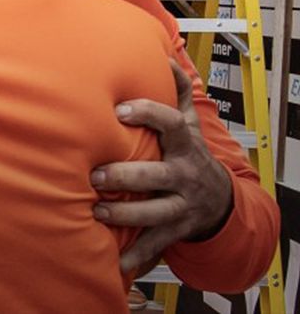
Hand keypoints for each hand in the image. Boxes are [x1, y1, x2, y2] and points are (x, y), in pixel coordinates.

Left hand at [90, 60, 233, 274]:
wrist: (221, 200)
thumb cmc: (189, 153)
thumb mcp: (187, 123)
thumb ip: (175, 90)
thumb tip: (162, 54)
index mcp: (184, 144)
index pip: (169, 123)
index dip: (145, 114)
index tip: (117, 110)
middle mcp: (184, 175)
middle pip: (156, 175)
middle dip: (126, 176)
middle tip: (96, 175)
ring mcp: (181, 205)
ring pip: (155, 212)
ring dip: (125, 215)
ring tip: (96, 212)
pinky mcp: (176, 230)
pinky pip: (156, 245)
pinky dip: (136, 256)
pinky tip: (114, 264)